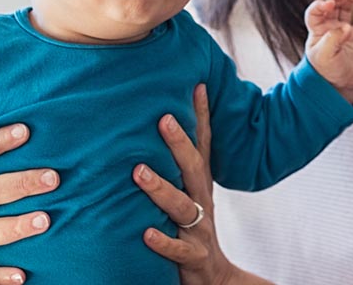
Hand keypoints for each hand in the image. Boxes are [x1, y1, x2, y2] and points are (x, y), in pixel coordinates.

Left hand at [136, 85, 272, 284]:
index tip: (197, 85)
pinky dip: (162, 241)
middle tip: (162, 118)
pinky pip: (176, 249)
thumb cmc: (192, 230)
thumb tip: (156, 131)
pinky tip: (145, 233)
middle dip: (179, 143)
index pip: (203, 146)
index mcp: (200, 186)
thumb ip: (177, 169)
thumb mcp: (190, 196)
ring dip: (160, 188)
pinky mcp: (192, 257)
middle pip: (193, 169)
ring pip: (181, 206)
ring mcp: (199, 230)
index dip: (201, 117)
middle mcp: (202, 203)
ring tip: (139, 171)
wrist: (214, 277)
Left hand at [304, 0, 352, 102]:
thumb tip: (346, 26)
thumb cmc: (327, 73)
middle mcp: (330, 28)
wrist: (341, 86)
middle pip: (332, 5)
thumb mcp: (325, 58)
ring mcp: (345, 31)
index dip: (320, 5)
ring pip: (346, 9)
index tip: (329, 4)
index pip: (315, 11)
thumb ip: (333, 40)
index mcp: (317, 31)